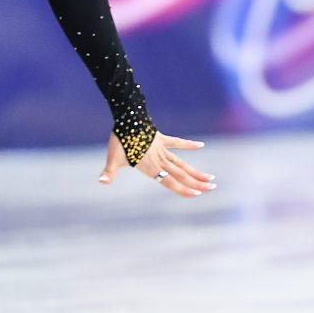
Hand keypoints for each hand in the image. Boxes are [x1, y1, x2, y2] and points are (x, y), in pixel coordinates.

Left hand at [99, 131, 214, 198]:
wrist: (127, 118)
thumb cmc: (119, 140)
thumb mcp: (113, 158)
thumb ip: (109, 172)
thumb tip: (101, 182)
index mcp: (150, 167)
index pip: (170, 182)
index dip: (183, 189)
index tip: (197, 194)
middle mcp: (159, 160)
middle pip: (181, 174)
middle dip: (196, 182)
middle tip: (211, 188)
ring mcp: (162, 149)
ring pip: (182, 162)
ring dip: (196, 170)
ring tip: (210, 177)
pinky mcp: (162, 139)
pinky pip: (177, 143)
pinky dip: (189, 144)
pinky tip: (201, 145)